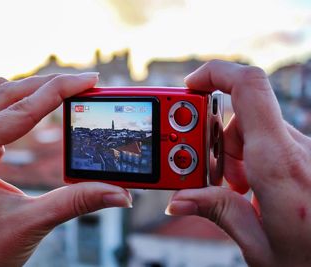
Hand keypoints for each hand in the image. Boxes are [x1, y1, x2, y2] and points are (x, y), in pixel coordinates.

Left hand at [0, 73, 131, 265]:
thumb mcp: (33, 223)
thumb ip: (78, 201)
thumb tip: (118, 192)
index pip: (25, 109)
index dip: (62, 90)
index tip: (89, 80)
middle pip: (7, 94)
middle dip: (48, 85)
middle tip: (82, 82)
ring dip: (21, 88)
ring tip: (52, 85)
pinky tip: (13, 100)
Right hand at [165, 60, 310, 266]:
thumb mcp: (260, 245)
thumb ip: (219, 212)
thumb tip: (179, 198)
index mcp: (279, 164)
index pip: (249, 88)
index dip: (215, 73)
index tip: (189, 85)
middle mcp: (292, 148)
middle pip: (238, 117)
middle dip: (211, 141)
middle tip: (209, 178)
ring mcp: (299, 150)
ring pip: (249, 132)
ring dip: (229, 156)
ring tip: (235, 193)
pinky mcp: (301, 156)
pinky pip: (264, 143)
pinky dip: (246, 160)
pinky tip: (250, 191)